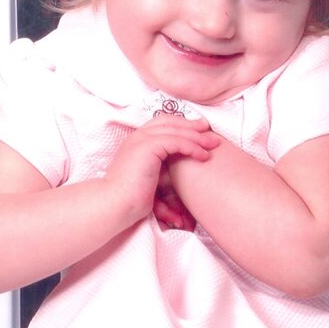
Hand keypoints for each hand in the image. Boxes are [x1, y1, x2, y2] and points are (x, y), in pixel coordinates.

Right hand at [104, 115, 218, 230]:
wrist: (115, 205)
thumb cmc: (131, 198)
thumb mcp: (150, 178)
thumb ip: (163, 169)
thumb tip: (180, 177)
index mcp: (136, 141)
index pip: (162, 124)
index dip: (182, 124)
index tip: (200, 130)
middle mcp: (138, 136)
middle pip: (171, 122)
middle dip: (193, 126)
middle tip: (211, 132)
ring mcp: (141, 139)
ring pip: (176, 131)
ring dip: (197, 136)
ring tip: (213, 144)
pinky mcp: (147, 147)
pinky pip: (176, 142)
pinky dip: (192, 147)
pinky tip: (203, 156)